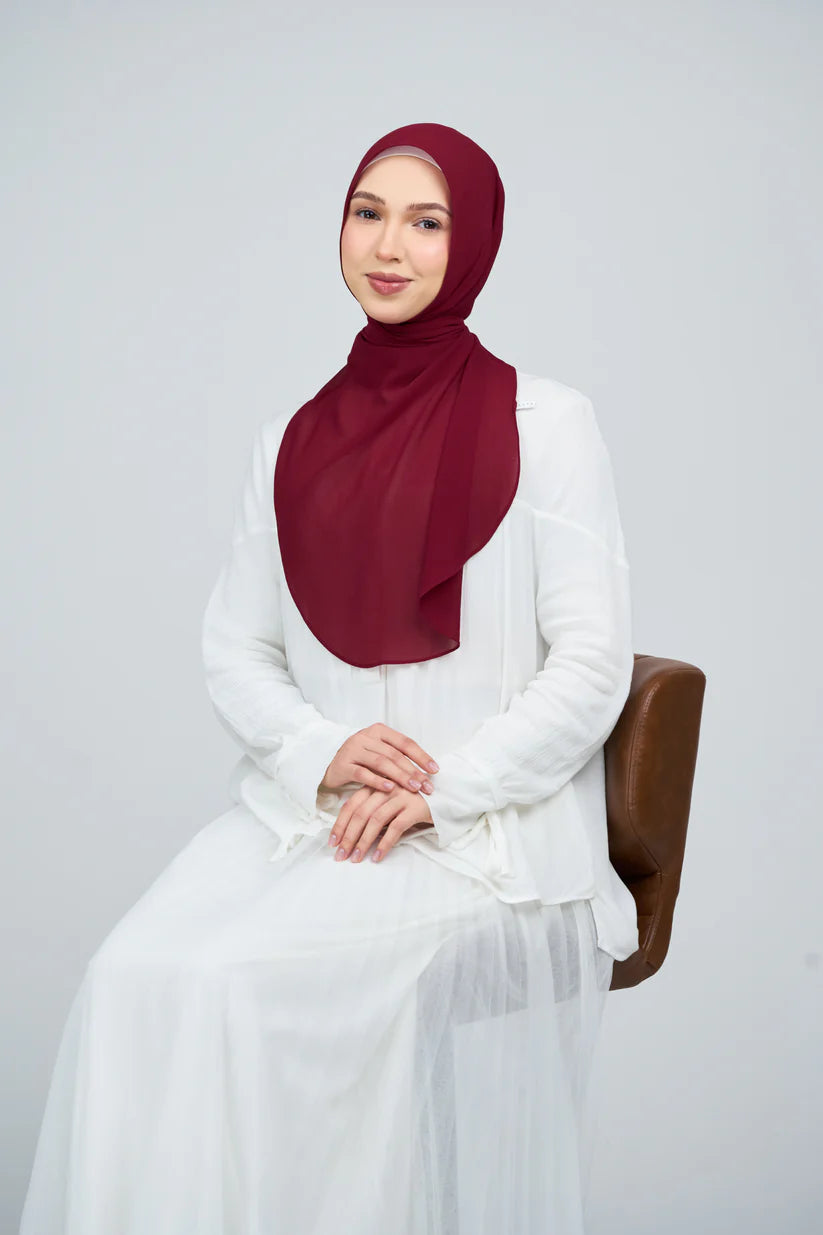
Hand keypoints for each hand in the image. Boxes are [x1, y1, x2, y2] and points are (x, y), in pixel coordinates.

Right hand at [321, 722, 438, 796]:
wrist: (329, 765)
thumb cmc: (361, 760)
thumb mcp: (379, 752)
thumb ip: (397, 757)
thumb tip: (427, 772)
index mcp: (378, 731)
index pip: (404, 742)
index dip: (421, 756)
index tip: (435, 770)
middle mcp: (365, 737)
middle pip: (394, 754)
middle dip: (413, 771)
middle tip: (427, 786)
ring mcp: (353, 750)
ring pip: (381, 763)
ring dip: (400, 776)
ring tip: (414, 788)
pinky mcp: (343, 765)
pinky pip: (363, 773)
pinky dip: (377, 781)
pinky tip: (390, 789)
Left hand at [328, 784, 433, 863]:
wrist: (446, 796)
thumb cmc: (413, 803)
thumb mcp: (390, 803)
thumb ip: (374, 811)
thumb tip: (353, 836)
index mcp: (377, 785)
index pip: (352, 804)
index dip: (340, 824)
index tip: (333, 842)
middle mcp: (386, 788)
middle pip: (360, 813)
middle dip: (348, 837)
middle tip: (341, 855)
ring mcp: (401, 796)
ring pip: (375, 820)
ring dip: (363, 842)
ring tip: (356, 858)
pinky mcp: (415, 807)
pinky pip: (395, 828)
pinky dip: (384, 844)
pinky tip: (378, 857)